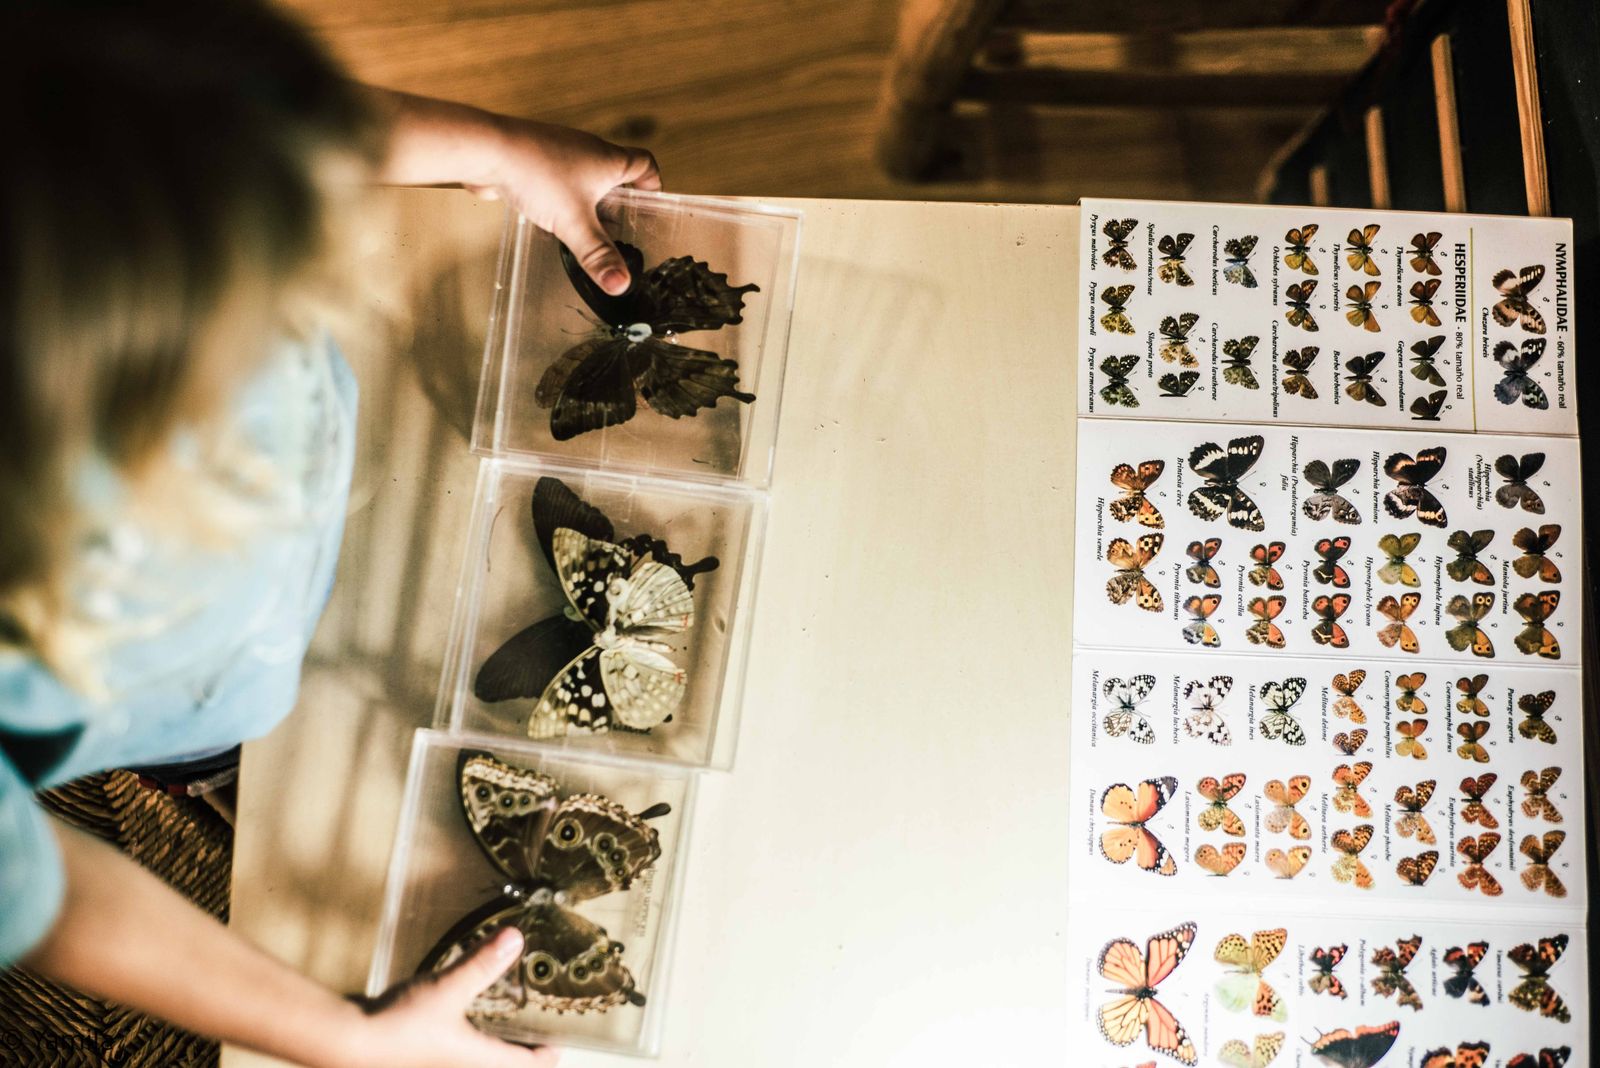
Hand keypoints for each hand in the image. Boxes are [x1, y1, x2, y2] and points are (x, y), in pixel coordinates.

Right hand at [350, 928, 557, 1067]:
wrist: (347, 1045)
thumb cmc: (401, 1027)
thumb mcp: (449, 990)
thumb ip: (482, 965)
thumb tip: (516, 939)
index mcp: (477, 1061)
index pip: (525, 1065)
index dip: (545, 1054)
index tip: (559, 1042)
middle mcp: (460, 1066)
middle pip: (500, 1061)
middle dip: (519, 1044)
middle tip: (535, 1019)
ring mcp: (438, 1062)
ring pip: (474, 1053)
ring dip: (490, 1035)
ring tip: (501, 1009)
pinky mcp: (417, 1052)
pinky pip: (452, 1043)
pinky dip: (463, 1028)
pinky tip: (457, 1006)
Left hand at [474, 118, 659, 295]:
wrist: (487, 150)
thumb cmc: (538, 176)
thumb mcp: (574, 224)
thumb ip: (598, 255)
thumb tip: (621, 285)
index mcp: (607, 159)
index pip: (644, 163)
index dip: (653, 183)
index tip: (651, 205)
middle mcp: (587, 150)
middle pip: (614, 174)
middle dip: (617, 204)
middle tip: (616, 231)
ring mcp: (560, 152)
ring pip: (584, 179)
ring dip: (586, 203)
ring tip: (582, 231)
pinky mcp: (535, 158)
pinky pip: (556, 180)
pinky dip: (559, 200)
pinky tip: (549, 221)